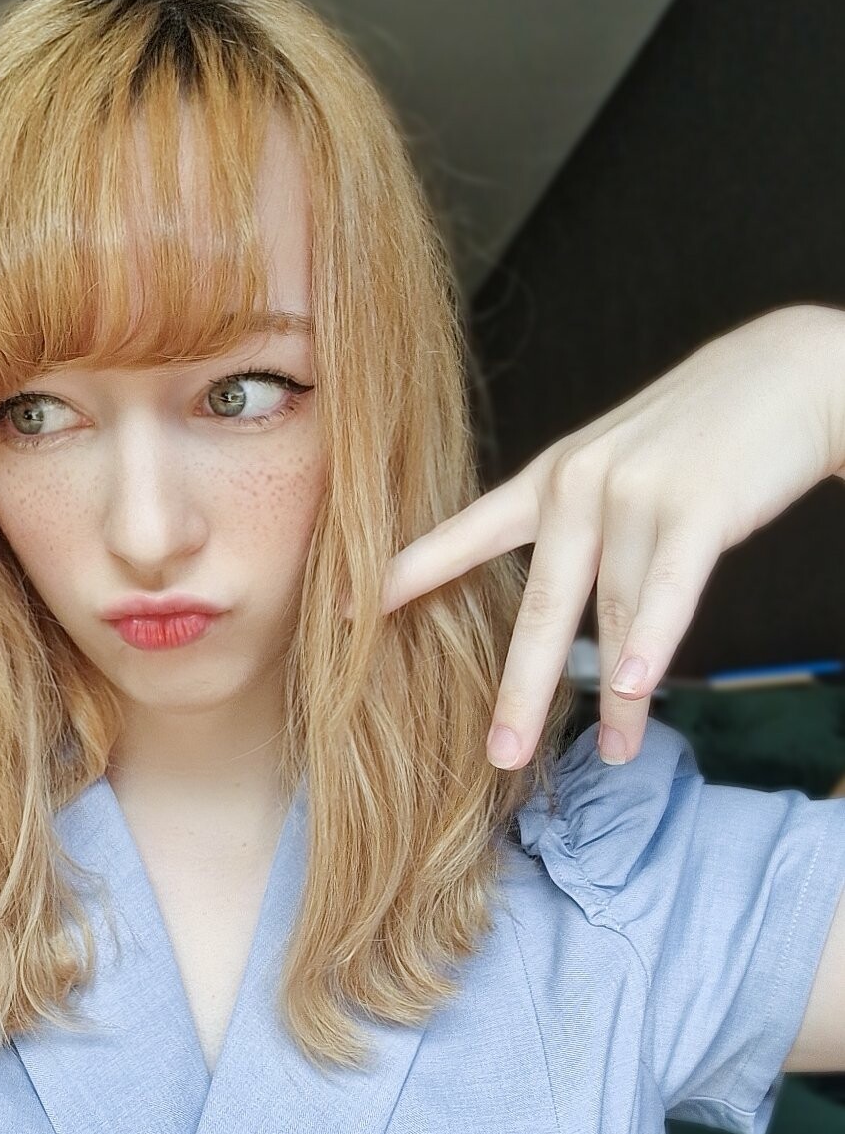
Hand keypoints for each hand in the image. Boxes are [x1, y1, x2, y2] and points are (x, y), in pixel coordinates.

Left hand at [377, 303, 844, 768]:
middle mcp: (579, 486)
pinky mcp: (698, 504)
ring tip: (612, 754)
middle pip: (539, 609)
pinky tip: (633, 689)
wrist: (793, 375)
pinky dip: (650, 644)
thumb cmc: (700, 436)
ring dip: (618, 698)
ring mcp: (635, 494)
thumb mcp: (615, 465)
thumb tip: (551, 609)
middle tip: (500, 758)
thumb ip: (576, 529)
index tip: (341, 611)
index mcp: (549, 480)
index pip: (463, 535)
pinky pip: (667, 590)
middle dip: (519, 692)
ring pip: (612, 618)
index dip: (404, 574)